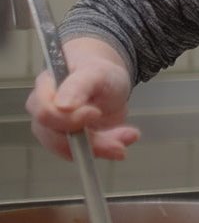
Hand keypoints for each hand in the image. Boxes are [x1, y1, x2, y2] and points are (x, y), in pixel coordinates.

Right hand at [25, 40, 137, 160]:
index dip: (68, 119)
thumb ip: (79, 85)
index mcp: (44, 89)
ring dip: (102, 147)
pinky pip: (85, 152)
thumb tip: (62, 106)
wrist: (108, 79)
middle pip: (56, 138)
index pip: (44, 113)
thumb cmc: (98, 71)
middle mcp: (44, 112)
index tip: (95, 113)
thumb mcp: (96, 71)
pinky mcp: (71, 141)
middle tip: (119, 141)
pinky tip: (127, 137)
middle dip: (90, 142)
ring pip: (72, 149)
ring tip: (129, 136)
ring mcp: (56, 129)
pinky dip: (107, 148)